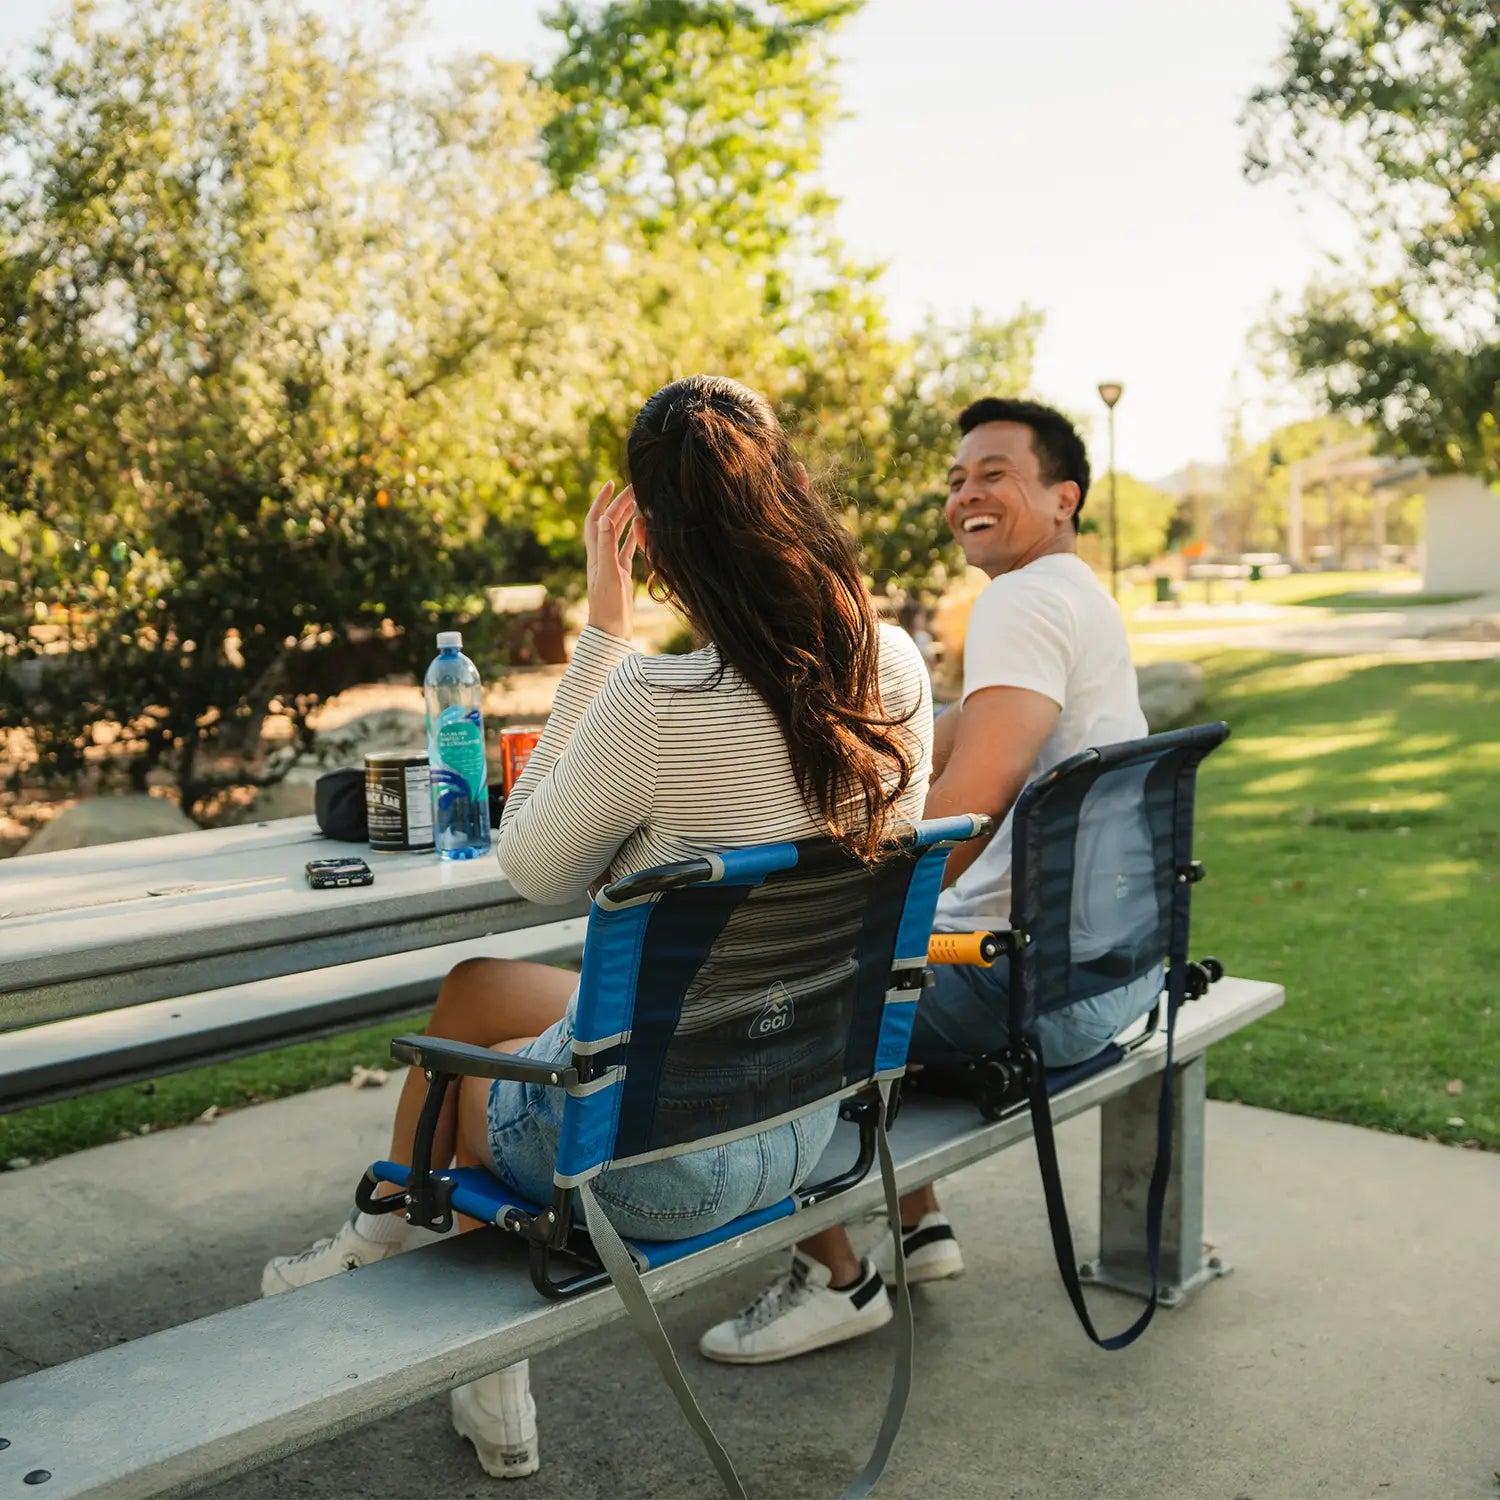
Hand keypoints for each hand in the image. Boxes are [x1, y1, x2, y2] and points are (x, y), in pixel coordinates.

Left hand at [584, 480, 638, 640]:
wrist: (610, 632)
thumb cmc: (608, 606)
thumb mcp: (608, 574)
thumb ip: (607, 546)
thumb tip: (605, 518)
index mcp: (595, 553)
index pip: (596, 519)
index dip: (602, 500)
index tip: (611, 483)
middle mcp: (601, 556)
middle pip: (608, 523)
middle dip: (618, 505)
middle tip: (634, 489)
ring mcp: (611, 565)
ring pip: (618, 535)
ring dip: (626, 518)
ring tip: (638, 504)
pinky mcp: (620, 575)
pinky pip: (627, 550)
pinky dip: (633, 538)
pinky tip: (642, 531)